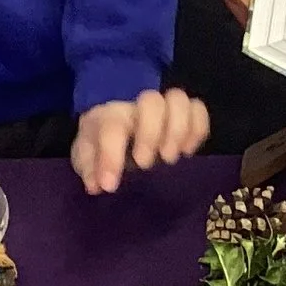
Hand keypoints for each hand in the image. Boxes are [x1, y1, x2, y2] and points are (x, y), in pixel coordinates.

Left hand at [72, 88, 210, 194]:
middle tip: (144, 164)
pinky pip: (199, 110)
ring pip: (179, 100)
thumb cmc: (101, 143)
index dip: (111, 157)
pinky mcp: (185, 115)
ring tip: (170, 158)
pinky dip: (198, 130)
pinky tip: (187, 152)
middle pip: (152, 101)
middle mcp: (138, 108)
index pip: (112, 126)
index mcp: (109, 116)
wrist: (116, 126)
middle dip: (151, 134)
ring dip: (179, 129)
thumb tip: (98, 184)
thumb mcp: (86, 158)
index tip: (110, 185)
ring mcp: (164, 108)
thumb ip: (89, 169)